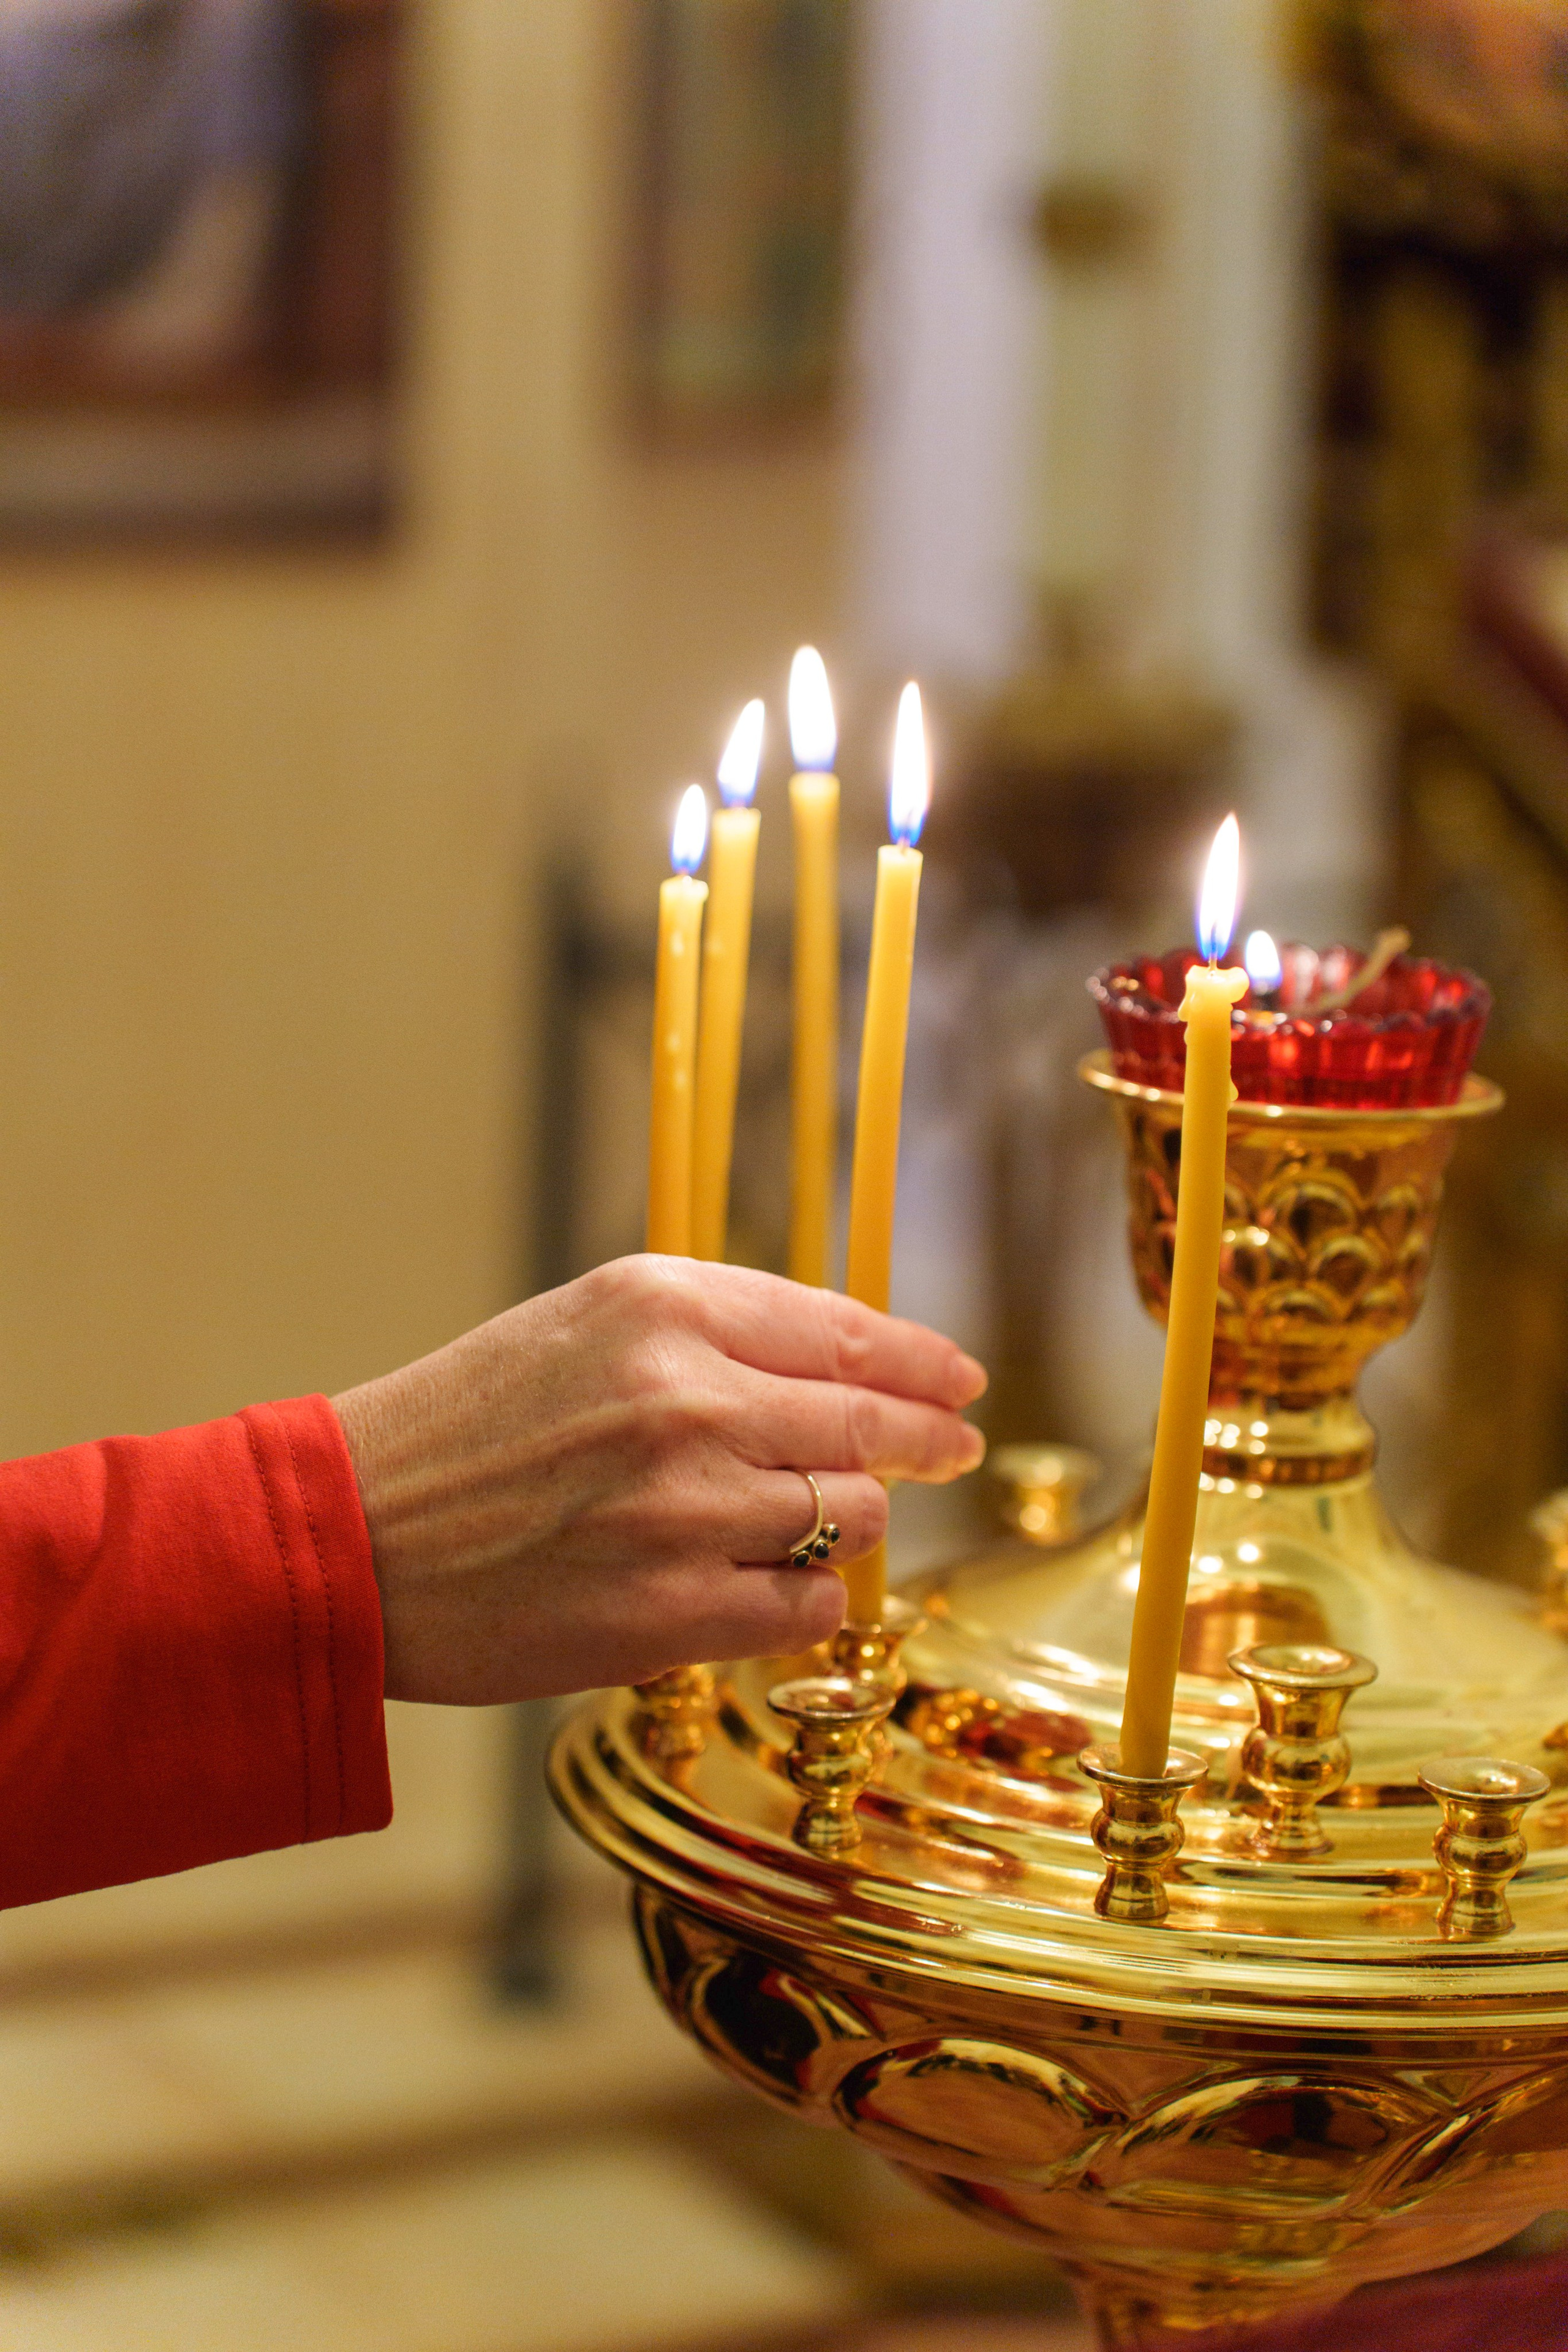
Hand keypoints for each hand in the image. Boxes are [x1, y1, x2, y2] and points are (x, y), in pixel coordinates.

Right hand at [331, 1255, 986, 1702]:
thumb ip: (712, 1334)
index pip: (841, 1333)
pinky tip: (766, 1587)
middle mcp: (686, 1397)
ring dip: (846, 1523)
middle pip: (865, 1427)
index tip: (959, 1380)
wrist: (349, 1537)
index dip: (919, 1362)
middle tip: (953, 1449)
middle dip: (925, 1441)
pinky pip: (802, 1609)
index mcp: (662, 1306)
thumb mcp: (582, 1328)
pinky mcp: (670, 1614)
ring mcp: (684, 1510)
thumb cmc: (464, 1429)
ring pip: (846, 1519)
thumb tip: (844, 1372)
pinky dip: (800, 1600)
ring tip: (817, 1523)